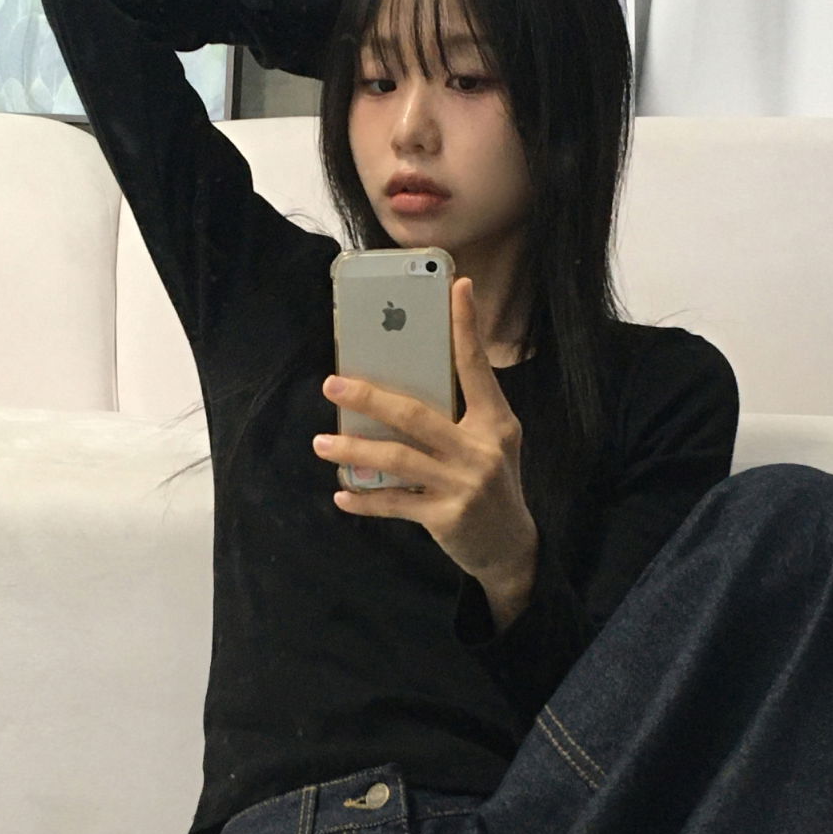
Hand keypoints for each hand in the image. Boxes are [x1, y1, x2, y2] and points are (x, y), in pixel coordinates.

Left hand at [312, 277, 538, 586]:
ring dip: (353, 452)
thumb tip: (395, 392)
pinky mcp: (446, 517)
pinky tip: (342, 495)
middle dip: (369, 399)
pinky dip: (365, 500)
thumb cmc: (492, 484)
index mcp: (495, 422)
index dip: (466, 327)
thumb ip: (456, 417)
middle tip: (332, 385)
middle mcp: (481, 449)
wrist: (511, 547)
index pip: (477, 367)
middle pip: (416, 415)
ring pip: (397, 459)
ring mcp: (463, 484)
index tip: (457, 286)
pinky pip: (394, 504)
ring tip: (321, 445)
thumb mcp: (489, 444)